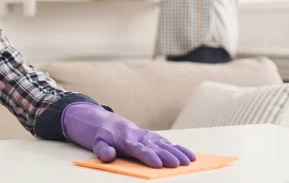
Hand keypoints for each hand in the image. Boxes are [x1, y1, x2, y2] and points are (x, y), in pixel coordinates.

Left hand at [63, 103, 195, 167]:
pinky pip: (168, 143)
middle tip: (177, 164)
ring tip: (188, 161)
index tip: (158, 164)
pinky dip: (180, 148)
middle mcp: (140, 137)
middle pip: (154, 147)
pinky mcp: (154, 138)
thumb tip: (109, 155)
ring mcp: (148, 137)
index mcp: (125, 139)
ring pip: (164, 144)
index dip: (148, 156)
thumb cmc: (104, 136)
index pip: (138, 148)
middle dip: (166, 155)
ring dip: (177, 152)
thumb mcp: (97, 142)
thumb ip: (103, 150)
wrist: (109, 124)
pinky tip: (190, 156)